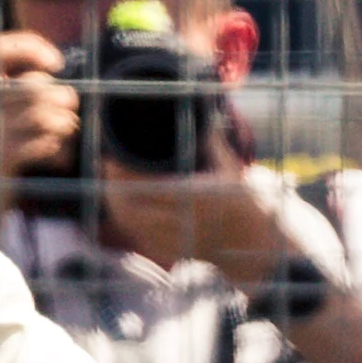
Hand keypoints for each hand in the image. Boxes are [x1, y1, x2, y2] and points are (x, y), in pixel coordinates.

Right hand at [0, 31, 76, 235]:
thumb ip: (12, 93)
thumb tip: (52, 72)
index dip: (32, 46)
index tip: (58, 62)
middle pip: (33, 84)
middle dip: (61, 96)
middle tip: (70, 109)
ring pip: (42, 112)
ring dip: (65, 121)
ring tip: (68, 130)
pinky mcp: (0, 157)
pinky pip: (42, 140)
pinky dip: (57, 145)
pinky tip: (56, 155)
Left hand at [97, 162, 284, 290]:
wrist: (256, 248)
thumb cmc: (247, 204)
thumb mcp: (234, 170)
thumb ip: (214, 144)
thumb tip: (203, 111)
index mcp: (196, 197)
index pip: (147, 184)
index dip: (124, 172)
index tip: (113, 155)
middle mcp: (183, 221)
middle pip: (132, 205)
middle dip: (113, 185)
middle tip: (104, 165)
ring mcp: (176, 239)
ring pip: (132, 223)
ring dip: (115, 203)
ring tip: (108, 182)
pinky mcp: (172, 251)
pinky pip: (140, 236)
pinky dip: (127, 220)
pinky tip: (120, 206)